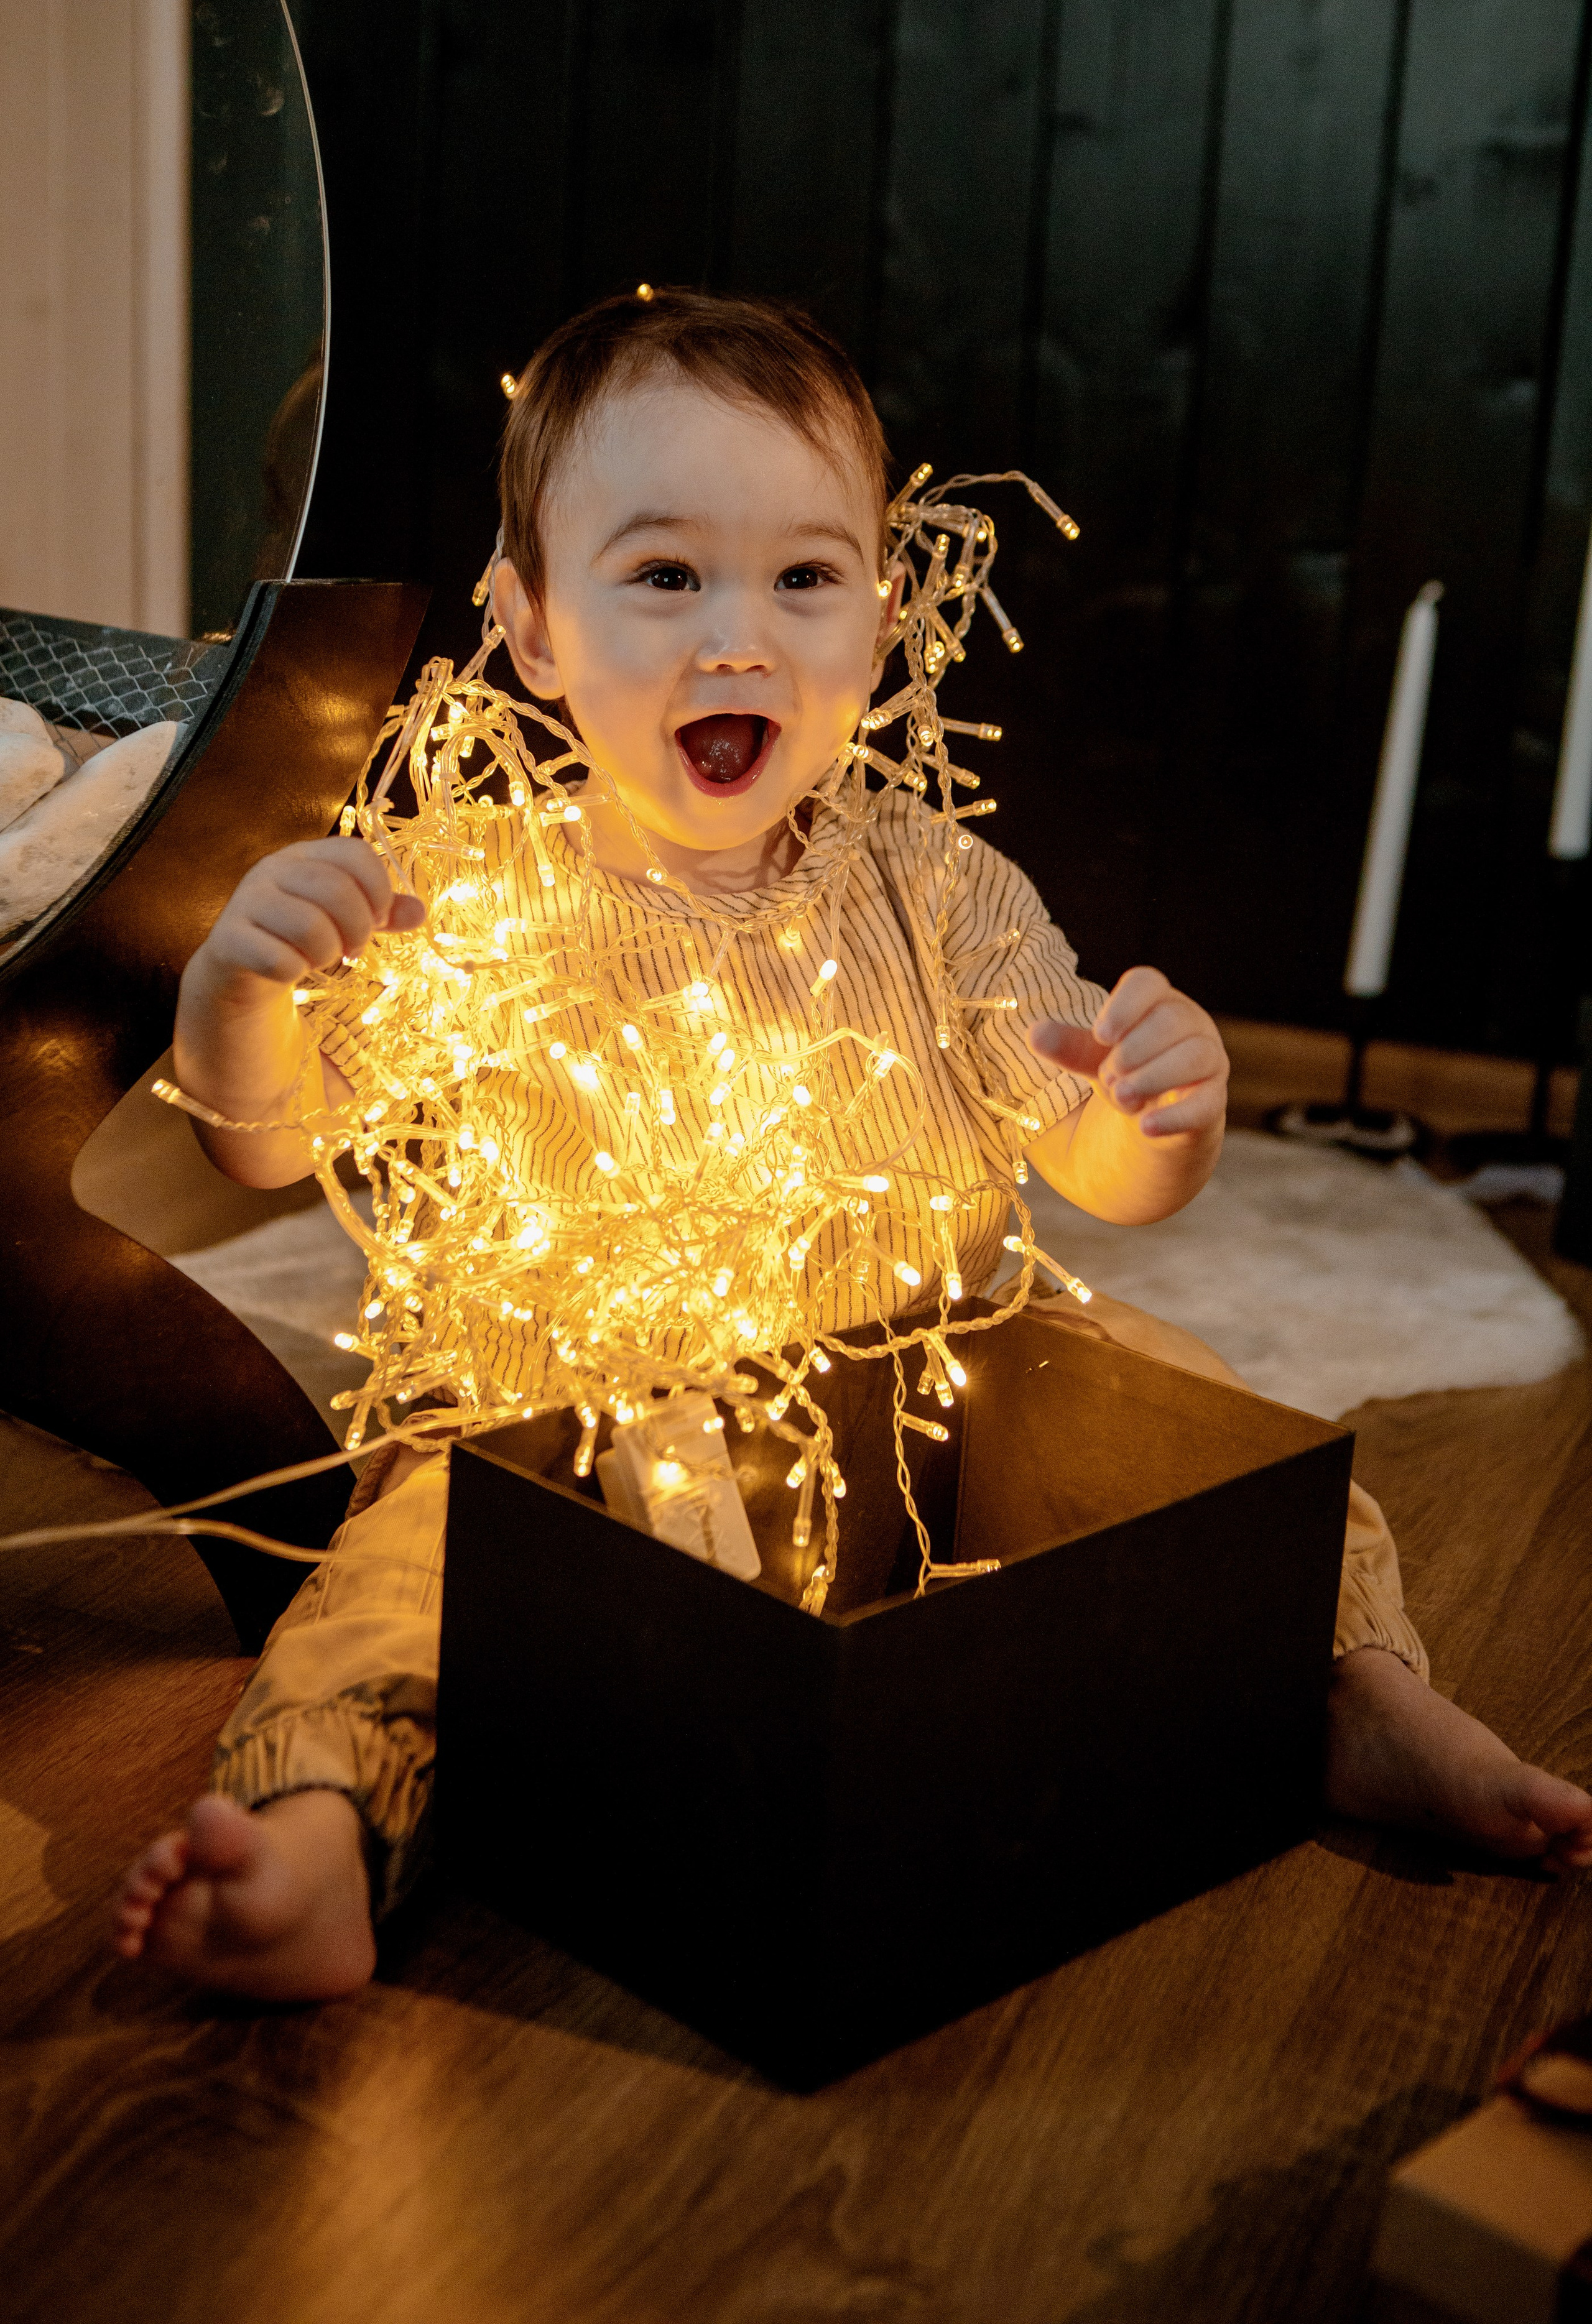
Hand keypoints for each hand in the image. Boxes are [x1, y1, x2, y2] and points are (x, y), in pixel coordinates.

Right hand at [194, 837, 423, 1000]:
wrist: (240, 965)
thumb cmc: (301, 934)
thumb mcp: (344, 918)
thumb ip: (381, 913)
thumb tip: (419, 912)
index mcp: (304, 853)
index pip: (356, 853)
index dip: (379, 890)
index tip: (378, 919)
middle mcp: (272, 868)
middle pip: (336, 890)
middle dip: (358, 929)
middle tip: (354, 948)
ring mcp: (246, 901)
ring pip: (310, 927)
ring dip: (327, 953)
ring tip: (321, 957)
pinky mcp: (228, 939)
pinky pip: (279, 960)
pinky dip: (295, 972)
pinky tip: (290, 969)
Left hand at [1029, 966, 1227, 1140]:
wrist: (1149, 1125)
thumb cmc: (1124, 1074)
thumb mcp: (1091, 1058)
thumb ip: (1068, 1046)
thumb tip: (1034, 1034)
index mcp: (1158, 1003)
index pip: (1148, 983)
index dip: (1124, 1005)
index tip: (1101, 1035)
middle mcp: (1191, 1026)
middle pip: (1172, 1020)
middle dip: (1133, 1050)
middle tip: (1107, 1077)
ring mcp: (1210, 1063)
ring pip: (1196, 1056)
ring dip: (1152, 1077)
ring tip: (1120, 1096)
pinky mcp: (1214, 1102)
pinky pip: (1207, 1104)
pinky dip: (1174, 1116)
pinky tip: (1145, 1126)